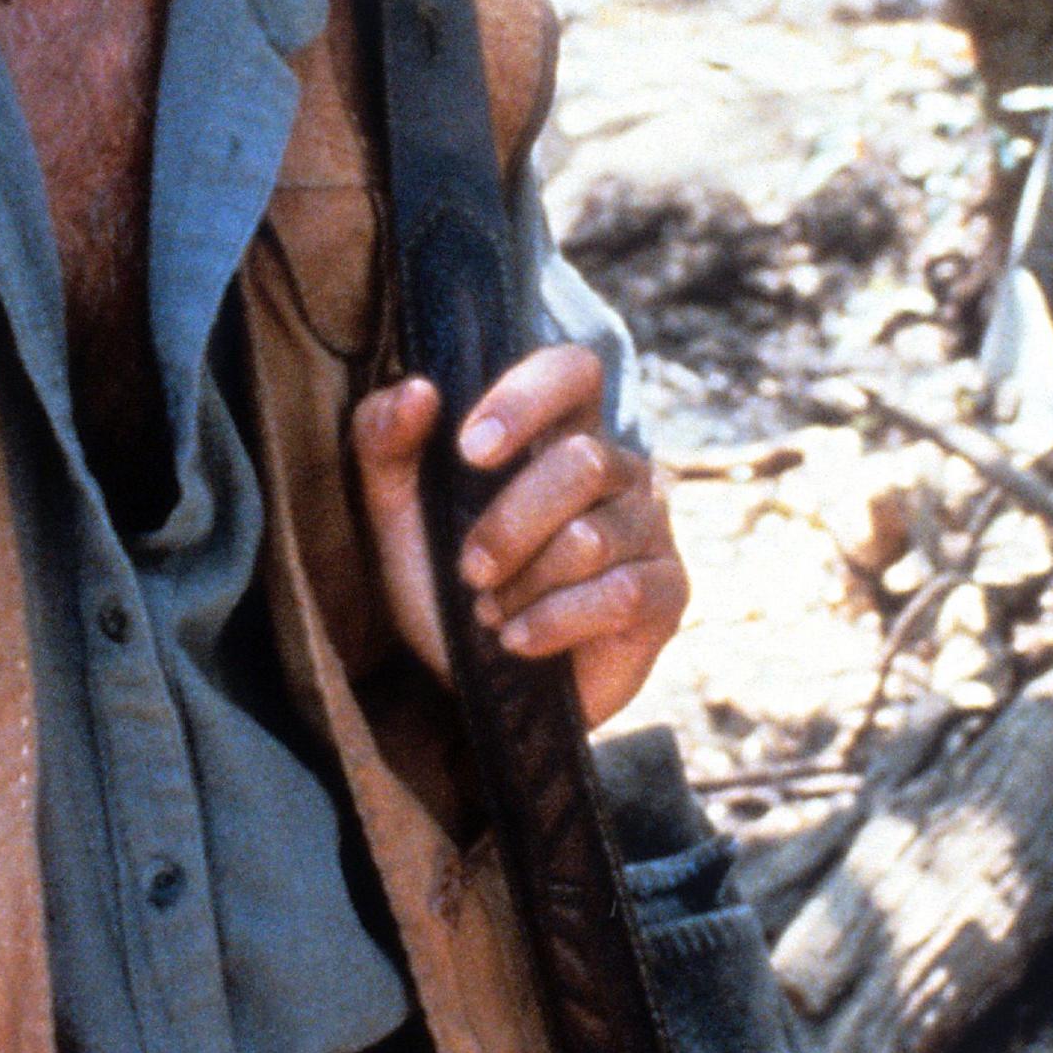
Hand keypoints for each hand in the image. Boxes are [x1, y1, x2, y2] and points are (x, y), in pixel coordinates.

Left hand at [352, 344, 686, 727]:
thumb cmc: (440, 581)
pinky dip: (551, 623)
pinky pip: (619, 594)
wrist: (470, 683)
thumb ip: (386, 443)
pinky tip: (517, 639)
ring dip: (525, 583)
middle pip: (584, 461)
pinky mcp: (666, 592)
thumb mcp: (395, 514)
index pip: (574, 370)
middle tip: (469, 570)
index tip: (469, 449)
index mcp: (559, 429)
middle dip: (510, 524)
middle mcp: (619, 468)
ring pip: (592, 537)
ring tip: (491, 611)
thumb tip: (417, 390)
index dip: (528, 398)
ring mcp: (649, 529)